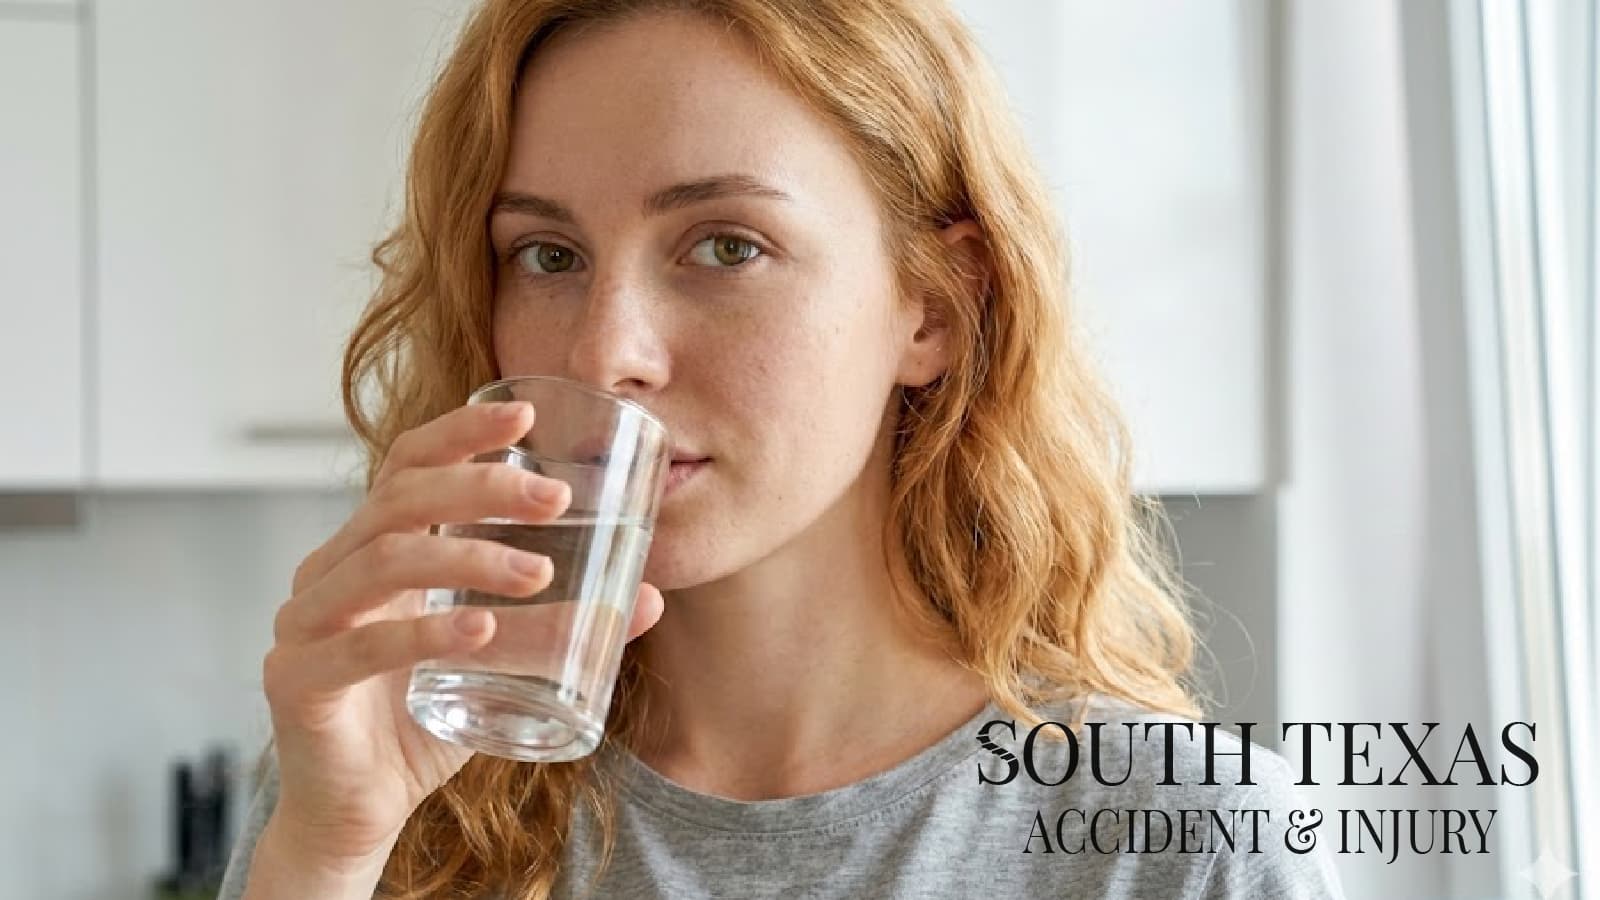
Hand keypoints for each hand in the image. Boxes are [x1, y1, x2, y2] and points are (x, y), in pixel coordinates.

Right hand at [257, 400, 664, 873]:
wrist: (357, 813)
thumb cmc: (421, 722)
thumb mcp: (500, 662)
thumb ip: (557, 626)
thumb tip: (647, 597)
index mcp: (370, 550)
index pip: (406, 466)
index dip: (459, 433)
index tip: (526, 414)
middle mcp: (329, 573)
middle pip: (399, 501)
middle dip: (482, 488)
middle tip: (556, 497)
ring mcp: (304, 623)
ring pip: (383, 562)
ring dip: (468, 558)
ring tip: (538, 572)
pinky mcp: (296, 680)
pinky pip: (362, 646)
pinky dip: (424, 634)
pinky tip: (478, 630)